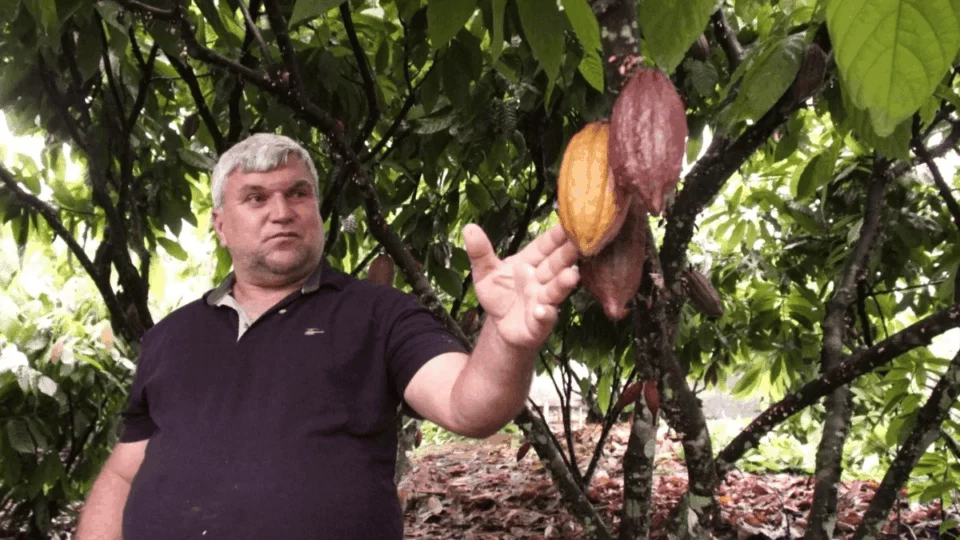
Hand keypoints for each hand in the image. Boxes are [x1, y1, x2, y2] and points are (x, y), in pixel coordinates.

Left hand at [463, 223, 580, 349]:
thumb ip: (480, 253)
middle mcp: (540, 280)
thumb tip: (469, 227)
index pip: (544, 246)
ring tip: (571, 276)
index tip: (568, 223)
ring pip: (554, 290)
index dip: (555, 236)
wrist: (500, 328)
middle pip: (555, 265)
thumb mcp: (485, 273)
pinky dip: (545, 314)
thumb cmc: (499, 295)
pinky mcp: (539, 323)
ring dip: (563, 283)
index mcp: (528, 263)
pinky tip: (543, 311)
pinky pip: (544, 318)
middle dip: (567, 255)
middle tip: (580, 243)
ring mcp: (542, 300)